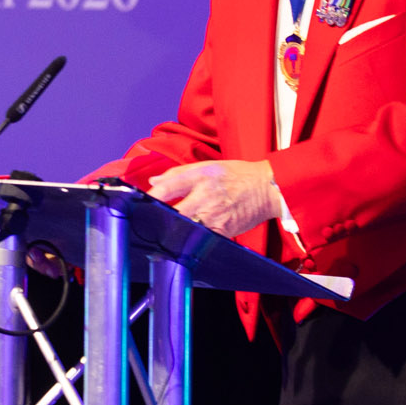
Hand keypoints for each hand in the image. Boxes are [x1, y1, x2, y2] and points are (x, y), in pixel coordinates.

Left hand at [148, 160, 281, 239]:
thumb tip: (154, 181)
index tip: (137, 204)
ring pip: (186, 229)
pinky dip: (191, 238)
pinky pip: (201, 238)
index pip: (168, 187)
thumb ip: (177, 174)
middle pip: (175, 213)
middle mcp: (206, 197)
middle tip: (145, 224)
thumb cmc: (237, 176)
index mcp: (201, 177)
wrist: (267, 189)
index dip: (150, 197)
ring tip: (160, 233)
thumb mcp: (207, 166)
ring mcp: (215, 216)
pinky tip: (184, 238)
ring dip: (173, 231)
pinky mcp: (223, 232)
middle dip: (159, 220)